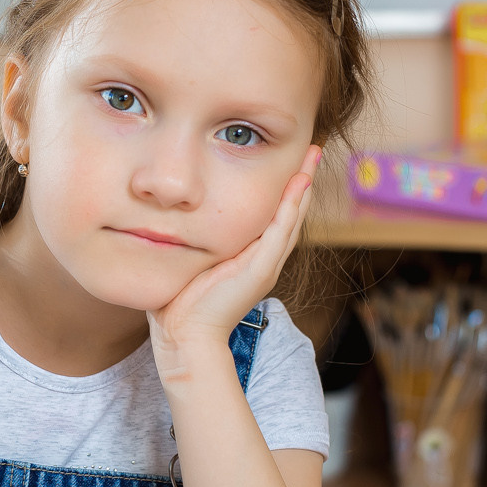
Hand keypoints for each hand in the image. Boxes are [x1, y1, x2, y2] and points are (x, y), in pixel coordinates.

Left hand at [148, 145, 322, 371]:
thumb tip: (173, 215)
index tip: (291, 161)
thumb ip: (194, 240)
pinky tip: (299, 186)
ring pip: (291, 219)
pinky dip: (290, 208)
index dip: (285, 189)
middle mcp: (264, 260)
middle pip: (291, 213)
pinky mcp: (260, 272)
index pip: (274, 216)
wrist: (184, 337)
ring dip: (303, 187)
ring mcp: (265, 266)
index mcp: (250, 257)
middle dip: (302, 181)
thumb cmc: (180, 302)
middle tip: (313, 150)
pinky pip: (279, 233)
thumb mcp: (192, 260)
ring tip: (312, 158)